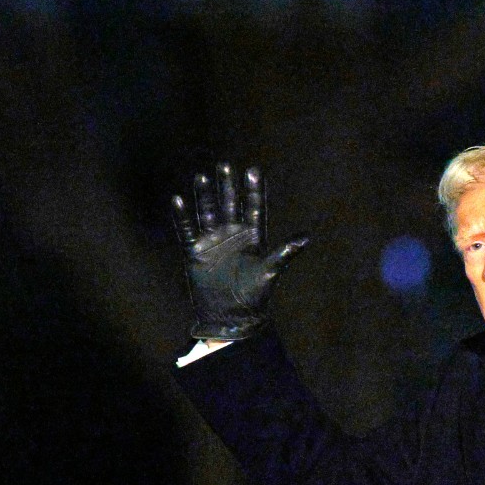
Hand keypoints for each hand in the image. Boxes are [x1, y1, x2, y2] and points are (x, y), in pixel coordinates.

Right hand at [171, 163, 308, 339]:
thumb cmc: (254, 297)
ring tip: (203, 177)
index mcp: (252, 237)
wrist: (230, 318)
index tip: (253, 170)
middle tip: (225, 165)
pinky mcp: (196, 252)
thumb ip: (284, 253)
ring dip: (205, 196)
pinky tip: (178, 200)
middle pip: (230, 204)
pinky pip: (188, 230)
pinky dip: (183, 216)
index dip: (253, 190)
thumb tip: (306, 237)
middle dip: (228, 186)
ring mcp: (213, 242)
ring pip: (208, 212)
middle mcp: (232, 235)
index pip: (253, 208)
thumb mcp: (269, 273)